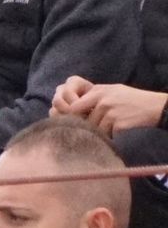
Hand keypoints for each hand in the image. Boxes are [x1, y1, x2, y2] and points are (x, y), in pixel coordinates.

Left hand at [50, 81, 167, 134]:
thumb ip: (93, 96)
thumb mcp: (112, 90)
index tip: (76, 122)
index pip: (73, 106)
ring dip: (100, 132)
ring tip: (112, 128)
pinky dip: (110, 136)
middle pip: (81, 119)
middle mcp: (102, 100)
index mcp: (98, 91)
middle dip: (84, 125)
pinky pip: (105, 134)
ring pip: (93, 129)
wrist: (156, 107)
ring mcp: (110, 112)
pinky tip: (118, 132)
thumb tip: (72, 108)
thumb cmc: (132, 99)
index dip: (72, 117)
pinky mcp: (118, 123)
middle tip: (91, 128)